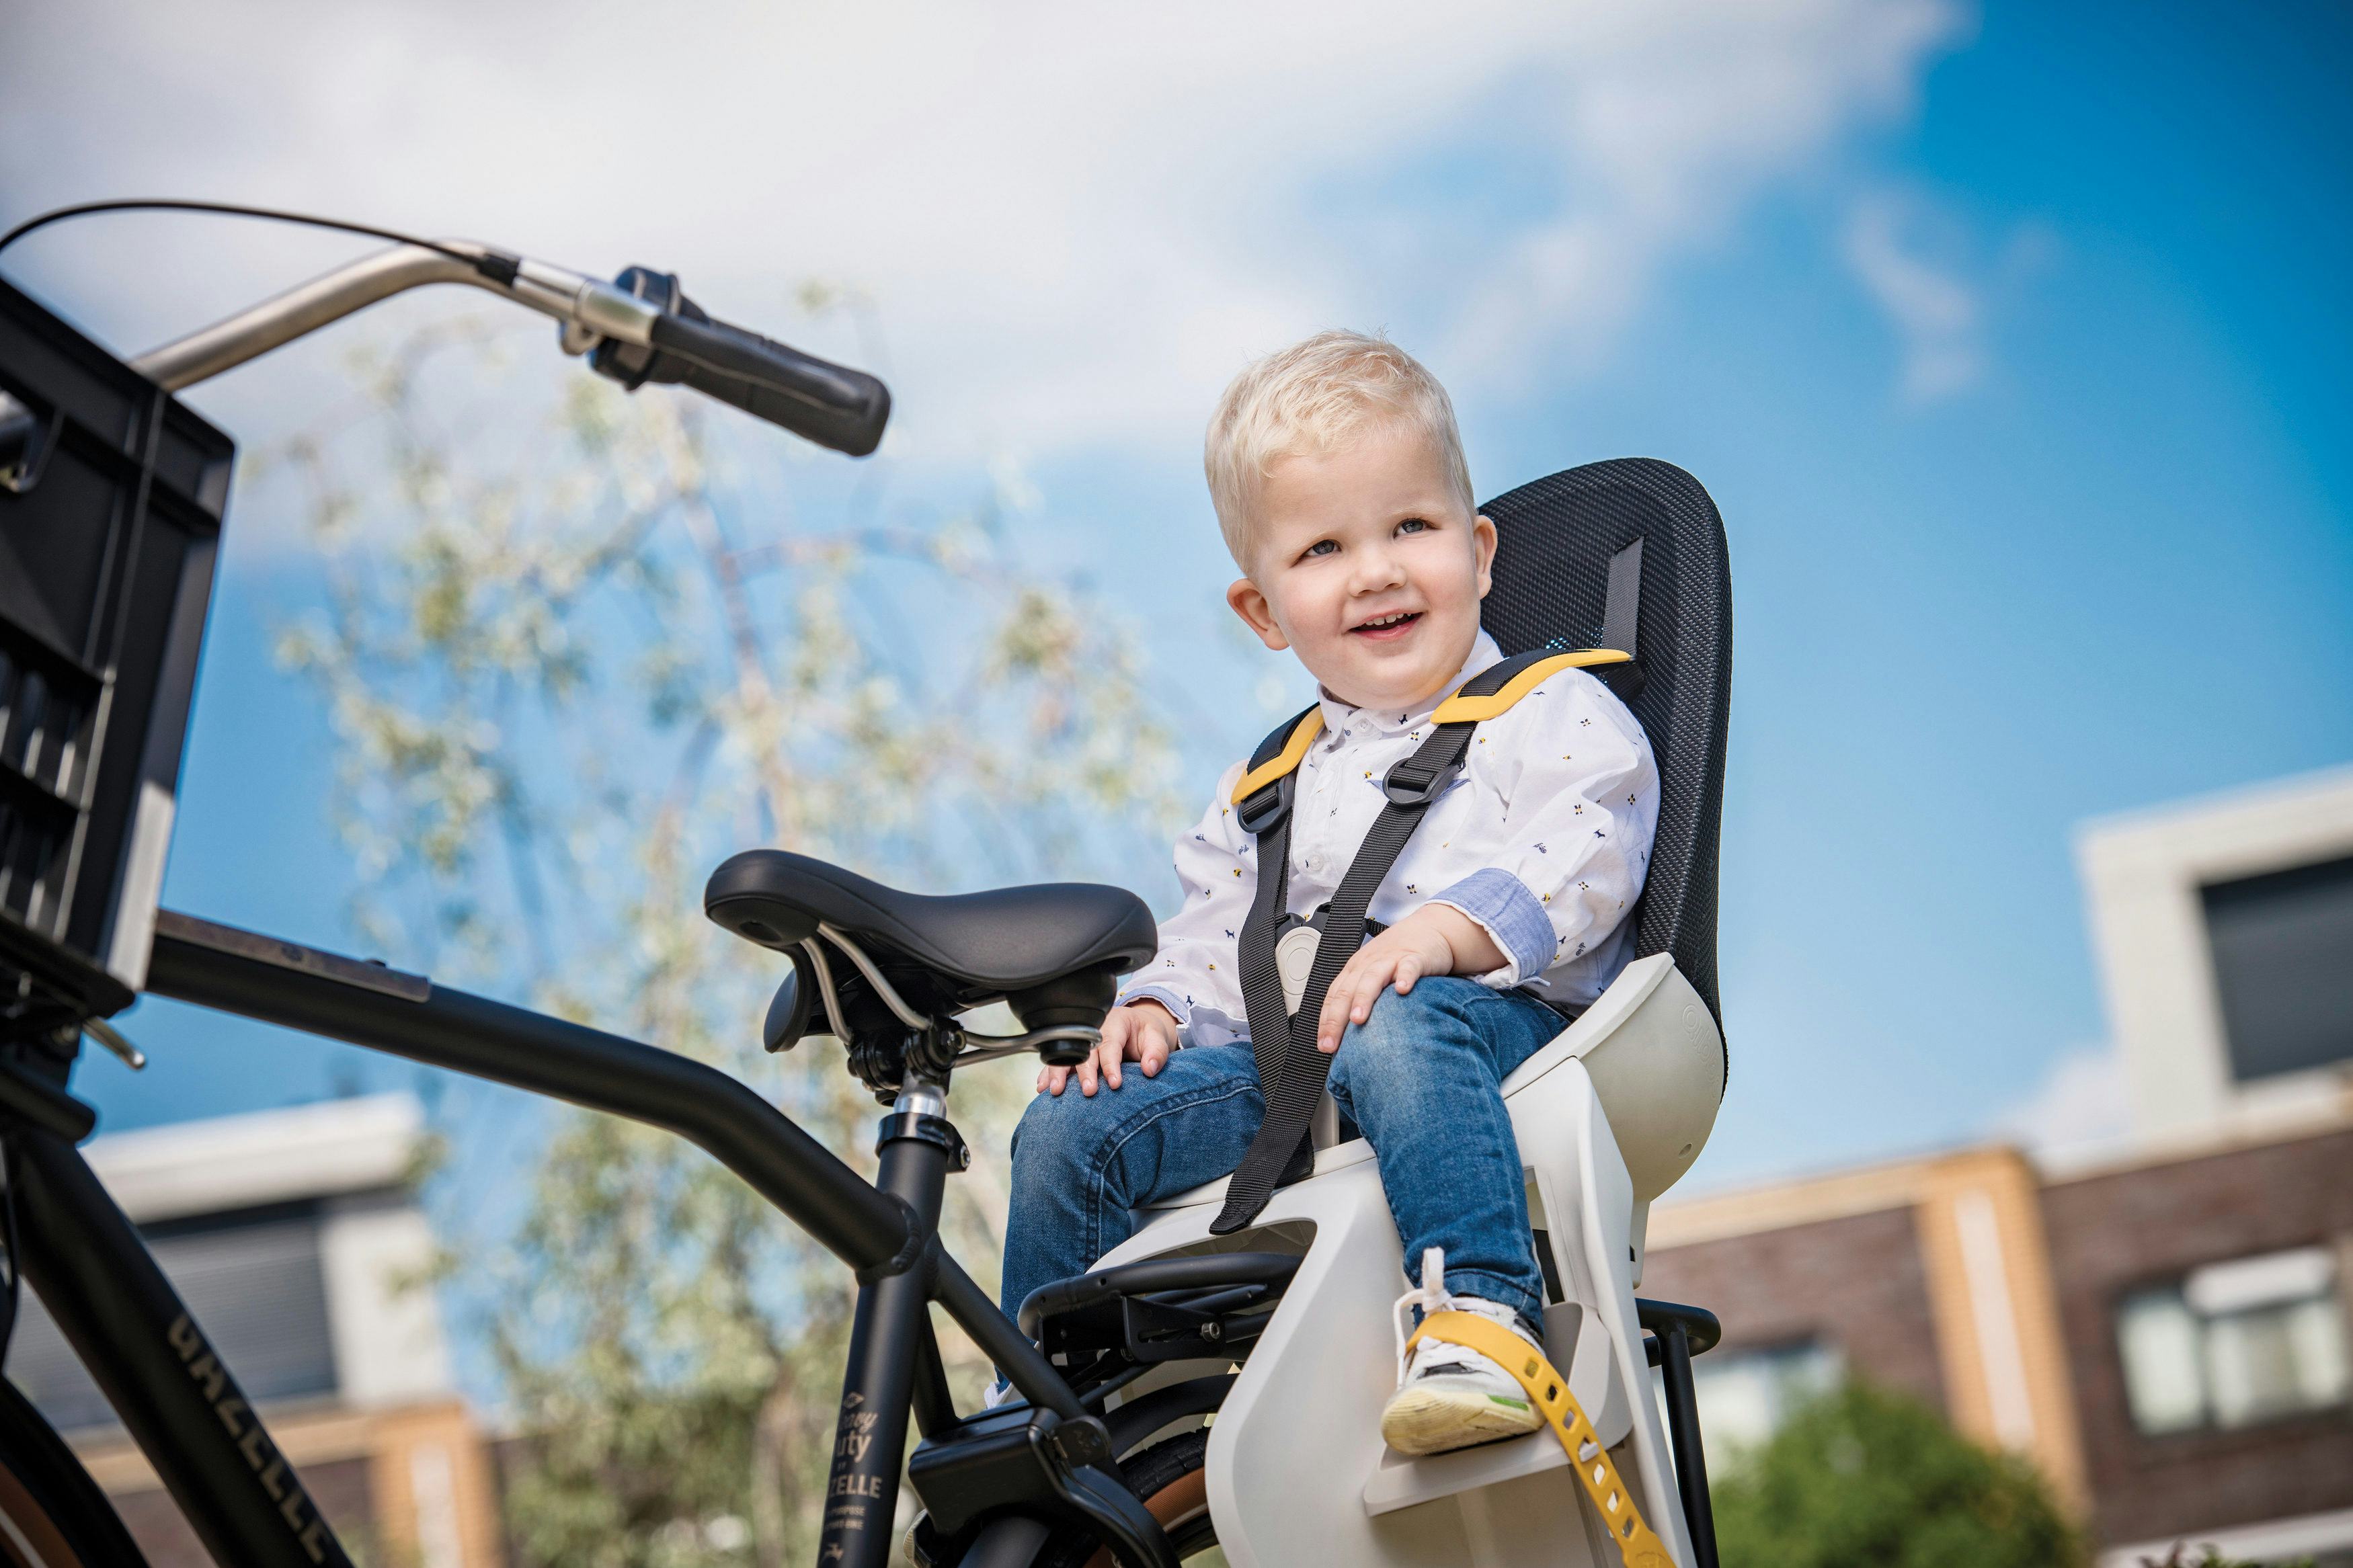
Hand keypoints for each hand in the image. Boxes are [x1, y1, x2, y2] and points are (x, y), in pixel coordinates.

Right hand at [1039, 999, 1180, 1097]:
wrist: (1135, 1026)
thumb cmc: (1145, 1034)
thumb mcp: (1157, 1037)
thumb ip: (1157, 1052)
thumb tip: (1150, 1069)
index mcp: (1115, 1023)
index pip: (1111, 1045)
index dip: (1111, 1065)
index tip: (1115, 1084)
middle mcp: (1094, 1031)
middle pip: (1085, 1051)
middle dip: (1084, 1072)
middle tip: (1088, 1091)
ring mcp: (1080, 1041)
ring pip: (1066, 1055)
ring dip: (1059, 1073)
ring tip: (1055, 1091)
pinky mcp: (1073, 1052)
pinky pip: (1058, 1062)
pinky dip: (1048, 1074)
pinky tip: (1042, 1088)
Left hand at [1315, 905, 1503, 1052]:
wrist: (1430, 929)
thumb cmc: (1399, 956)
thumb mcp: (1376, 974)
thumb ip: (1365, 997)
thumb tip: (1354, 1036)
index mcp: (1355, 969)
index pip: (1334, 996)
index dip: (1326, 1021)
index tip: (1324, 1045)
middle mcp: (1368, 964)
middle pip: (1347, 990)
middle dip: (1336, 1018)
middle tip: (1331, 1042)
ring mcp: (1391, 959)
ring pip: (1372, 978)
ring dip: (1363, 998)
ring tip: (1357, 1019)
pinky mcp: (1415, 957)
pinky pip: (1408, 967)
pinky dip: (1404, 977)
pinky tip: (1402, 990)